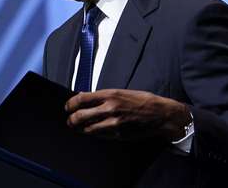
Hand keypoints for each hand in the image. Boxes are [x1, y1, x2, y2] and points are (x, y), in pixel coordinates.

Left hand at [65, 89, 191, 141]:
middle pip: (81, 115)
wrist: (160, 114)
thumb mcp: (121, 92)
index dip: (71, 104)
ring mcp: (114, 123)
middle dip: (72, 119)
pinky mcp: (119, 134)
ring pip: (89, 128)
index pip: (82, 99)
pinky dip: (94, 134)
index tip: (67, 107)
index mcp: (110, 94)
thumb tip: (84, 95)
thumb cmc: (142, 100)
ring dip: (81, 129)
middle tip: (70, 120)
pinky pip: (101, 135)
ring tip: (78, 128)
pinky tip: (92, 131)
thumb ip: (101, 95)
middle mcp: (110, 108)